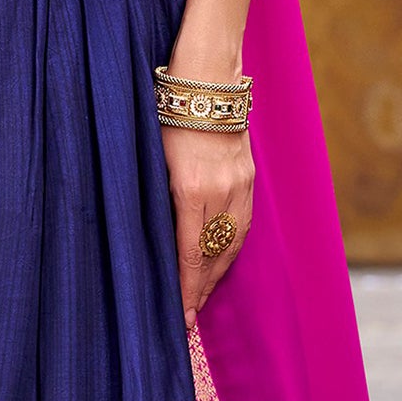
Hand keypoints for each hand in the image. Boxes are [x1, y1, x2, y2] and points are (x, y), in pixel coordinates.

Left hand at [164, 123, 254, 329]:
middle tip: (189, 317)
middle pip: (215, 256)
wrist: (207, 82)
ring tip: (203, 295)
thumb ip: (159, 201)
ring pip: (233, 243)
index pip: (191, 255)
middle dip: (201, 290)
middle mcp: (222, 192)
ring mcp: (240, 186)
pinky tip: (221, 261)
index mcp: (192, 189)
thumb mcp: (152, 159)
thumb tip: (158, 243)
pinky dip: (231, 248)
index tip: (181, 317)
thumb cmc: (167, 116)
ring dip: (218, 273)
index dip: (186, 290)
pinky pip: (242, 224)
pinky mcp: (249, 178)